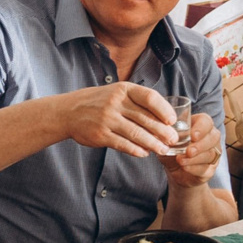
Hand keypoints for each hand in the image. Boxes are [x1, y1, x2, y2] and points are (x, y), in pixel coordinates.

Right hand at [63, 81, 180, 157]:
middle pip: (145, 118)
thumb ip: (137, 101)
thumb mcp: (116, 93)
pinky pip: (123, 144)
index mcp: (123, 89)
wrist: (68, 111)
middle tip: (173, 140)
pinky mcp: (100, 135)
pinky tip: (144, 153)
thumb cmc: (98, 102)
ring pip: (136, 133)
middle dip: (162, 131)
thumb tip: (163, 117)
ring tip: (163, 150)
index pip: (150, 97)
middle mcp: (115, 102)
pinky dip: (136, 150)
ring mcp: (107, 119)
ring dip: (152, 144)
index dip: (164, 110)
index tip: (173, 121)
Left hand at [162, 112, 220, 188]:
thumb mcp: (165, 140)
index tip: (192, 136)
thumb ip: (166, 135)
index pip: (206, 121)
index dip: (201, 128)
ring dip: (195, 158)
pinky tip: (184, 167)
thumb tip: (163, 132)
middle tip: (188, 151)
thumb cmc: (171, 149)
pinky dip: (195, 168)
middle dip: (200, 145)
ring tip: (180, 160)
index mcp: (199, 125)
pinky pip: (207, 168)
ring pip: (211, 154)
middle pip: (214, 137)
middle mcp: (210, 137)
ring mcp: (213, 153)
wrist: (174, 170)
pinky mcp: (211, 168)